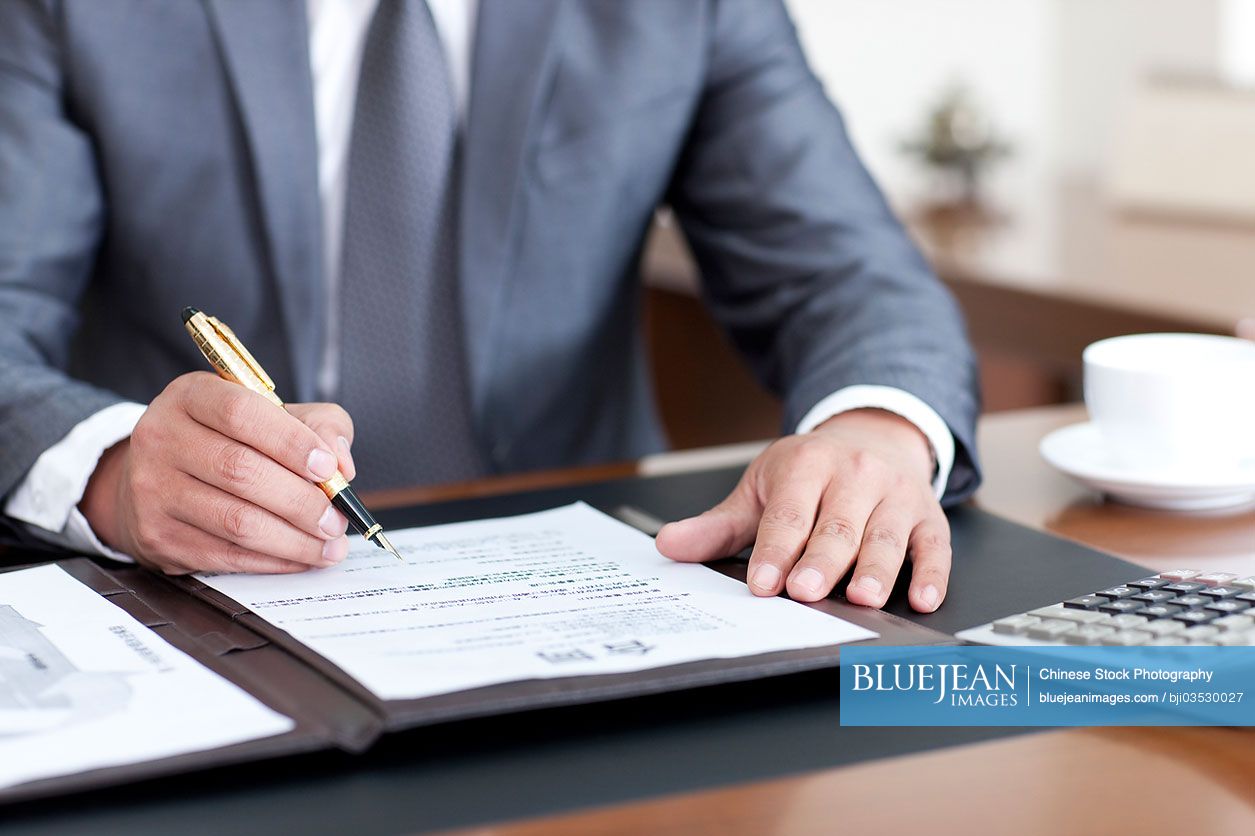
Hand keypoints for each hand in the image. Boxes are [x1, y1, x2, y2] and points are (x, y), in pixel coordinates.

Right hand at [80, 372, 357, 574]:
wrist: (163, 478)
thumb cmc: (232, 441)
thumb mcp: (275, 414)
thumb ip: (318, 425)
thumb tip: (340, 463)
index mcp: (191, 396)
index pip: (241, 413)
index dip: (290, 442)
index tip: (328, 468)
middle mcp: (162, 438)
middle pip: (240, 471)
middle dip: (301, 501)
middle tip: (338, 519)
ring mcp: (152, 489)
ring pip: (235, 520)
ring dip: (294, 539)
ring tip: (329, 545)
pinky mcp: (157, 535)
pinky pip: (224, 555)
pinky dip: (273, 560)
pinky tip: (300, 558)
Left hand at [655, 409, 949, 612]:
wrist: (873, 437)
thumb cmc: (812, 473)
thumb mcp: (760, 488)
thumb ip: (717, 526)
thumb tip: (668, 545)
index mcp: (807, 465)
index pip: (788, 514)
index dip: (775, 550)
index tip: (762, 583)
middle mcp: (855, 476)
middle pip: (837, 527)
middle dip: (821, 561)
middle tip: (805, 592)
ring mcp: (895, 496)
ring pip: (885, 537)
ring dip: (876, 569)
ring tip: (863, 597)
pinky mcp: (928, 516)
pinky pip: (934, 546)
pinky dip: (931, 573)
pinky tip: (924, 597)